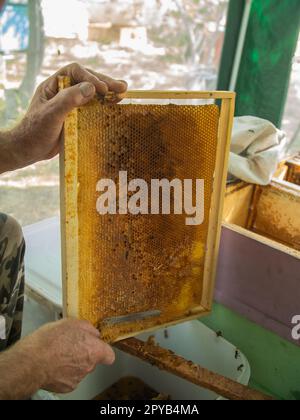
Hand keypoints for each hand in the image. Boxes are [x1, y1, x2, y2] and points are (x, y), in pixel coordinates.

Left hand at [11, 63, 127, 167]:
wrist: (29, 150)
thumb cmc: (35, 131)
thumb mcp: (51, 113)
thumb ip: (68, 99)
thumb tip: (91, 88)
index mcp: (54, 85)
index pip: (75, 72)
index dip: (90, 77)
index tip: (101, 89)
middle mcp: (64, 91)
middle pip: (87, 80)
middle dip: (105, 83)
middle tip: (122, 87)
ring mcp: (72, 104)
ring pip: (93, 93)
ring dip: (108, 92)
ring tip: (124, 92)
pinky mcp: (78, 117)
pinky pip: (94, 108)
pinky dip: (106, 105)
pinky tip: (116, 104)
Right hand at [18, 318, 114, 393]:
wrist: (31, 362)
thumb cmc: (49, 341)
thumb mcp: (71, 322)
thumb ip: (87, 328)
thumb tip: (93, 332)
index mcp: (93, 350)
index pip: (109, 355)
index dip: (103, 349)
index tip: (96, 345)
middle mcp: (88, 367)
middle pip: (92, 360)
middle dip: (84, 353)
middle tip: (70, 344)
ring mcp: (78, 378)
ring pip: (80, 368)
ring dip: (73, 362)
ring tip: (58, 353)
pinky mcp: (66, 387)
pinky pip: (69, 377)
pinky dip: (63, 372)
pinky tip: (54, 363)